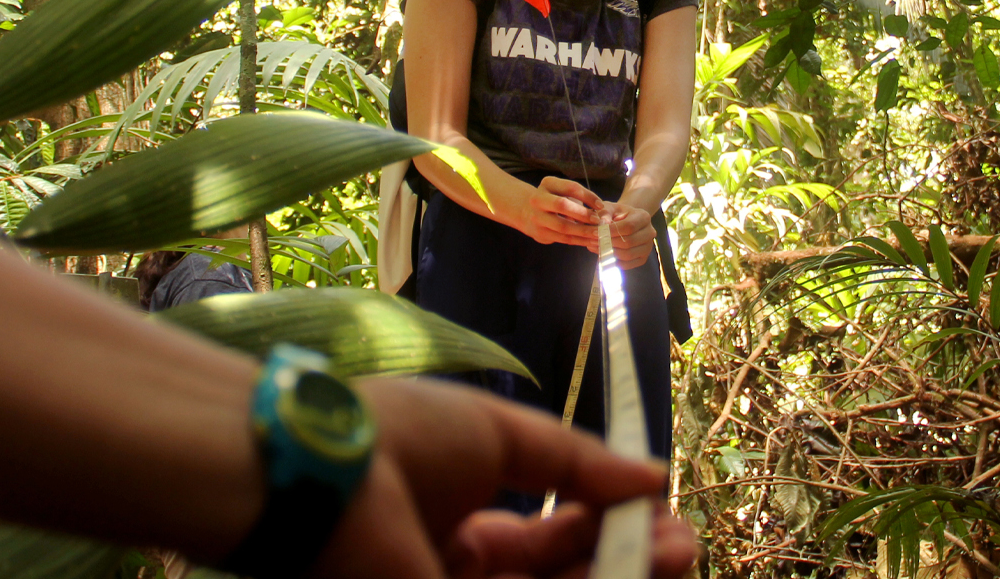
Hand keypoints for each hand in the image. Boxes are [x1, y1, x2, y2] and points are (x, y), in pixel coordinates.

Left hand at [300, 377, 697, 578]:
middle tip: (680, 544)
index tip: (657, 507)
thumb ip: (573, 460)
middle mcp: (456, 572)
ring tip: (673, 551)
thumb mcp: (497, 434)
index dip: (605, 524)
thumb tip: (648, 472)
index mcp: (456, 522)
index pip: (547, 538)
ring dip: (618, 576)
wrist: (320, 474)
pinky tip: (631, 567)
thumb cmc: (393, 437)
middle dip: (625, 561)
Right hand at [520, 176, 601, 248]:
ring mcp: (537, 218)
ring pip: (563, 226)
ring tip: (598, 233)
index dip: (588, 196)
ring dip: (583, 231)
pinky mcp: (540, 234)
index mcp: (547, 184)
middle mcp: (538, 199)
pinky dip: (579, 240)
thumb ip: (579, 198)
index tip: (601, 205)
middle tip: (598, 220)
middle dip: (583, 213)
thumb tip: (601, 211)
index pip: (570, 187)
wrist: (527, 212)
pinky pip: (563, 238)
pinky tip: (590, 241)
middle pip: (562, 205)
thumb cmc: (554, 199)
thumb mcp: (563, 192)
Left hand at [600, 204, 655, 269]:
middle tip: (593, 241)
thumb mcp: (609, 208)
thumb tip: (602, 223)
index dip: (611, 231)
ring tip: (595, 248)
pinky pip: (627, 265)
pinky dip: (612, 262)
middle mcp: (650, 232)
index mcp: (644, 217)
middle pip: (629, 242)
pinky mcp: (642, 259)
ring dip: (609, 253)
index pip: (629, 226)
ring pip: (628, 255)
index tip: (596, 232)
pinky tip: (602, 255)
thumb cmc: (616, 214)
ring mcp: (647, 247)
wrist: (625, 222)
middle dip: (609, 243)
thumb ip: (605, 213)